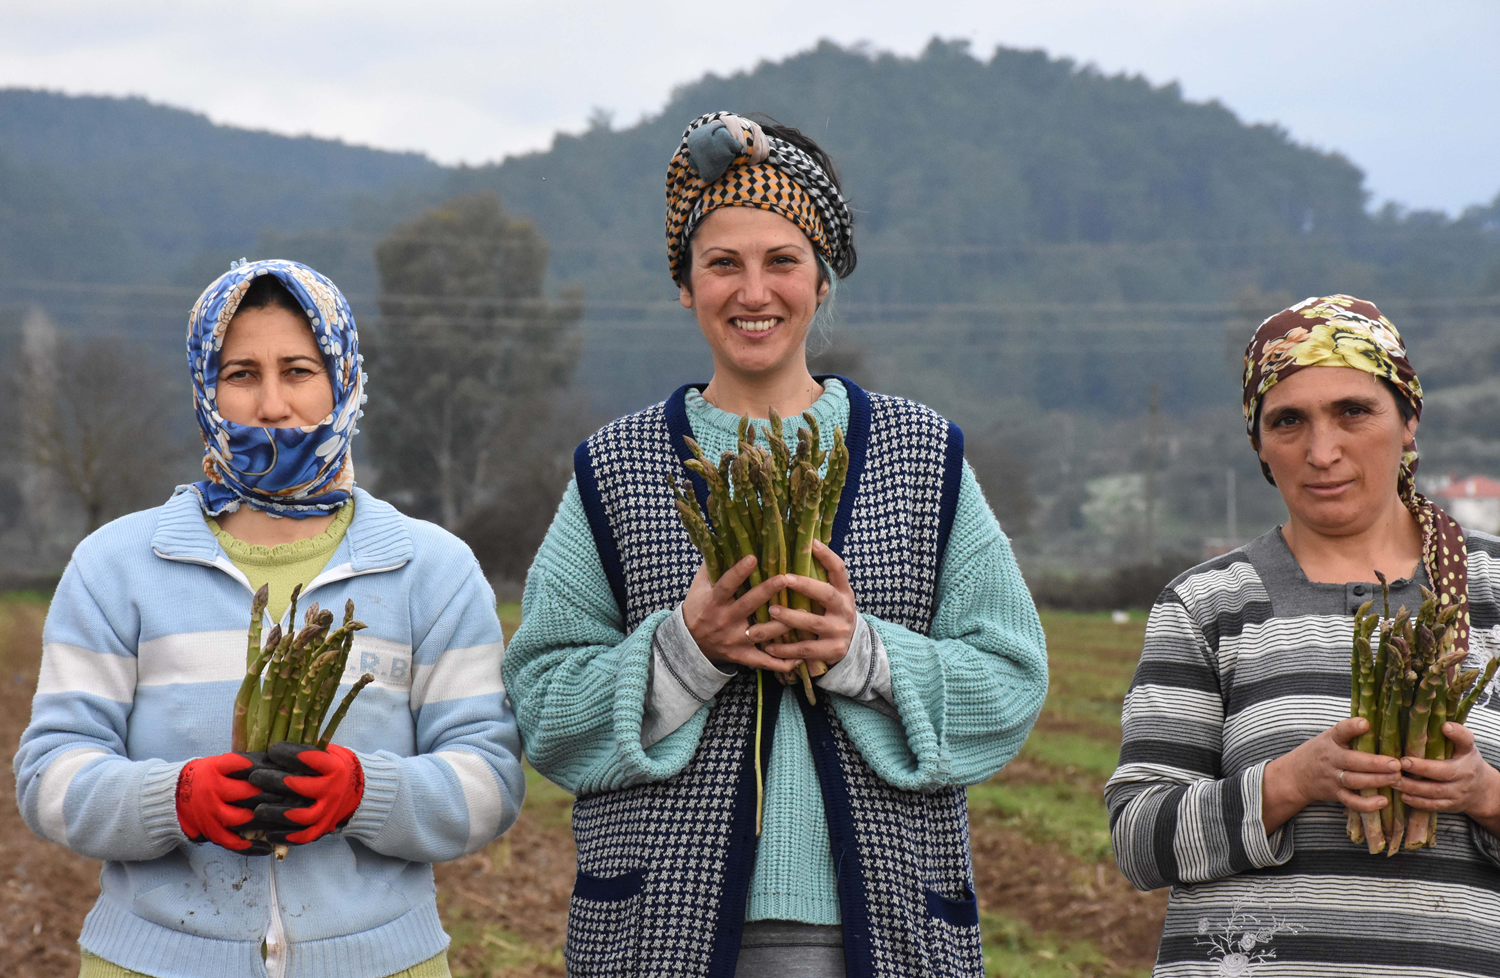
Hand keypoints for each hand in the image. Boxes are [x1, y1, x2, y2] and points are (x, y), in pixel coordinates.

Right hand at [176, 752, 278, 853]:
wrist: (174, 796)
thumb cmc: (208, 776)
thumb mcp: (222, 762)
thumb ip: (247, 764)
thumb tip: (282, 765)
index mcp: (217, 768)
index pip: (247, 765)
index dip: (269, 769)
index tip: (288, 772)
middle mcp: (213, 790)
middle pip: (249, 793)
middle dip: (274, 795)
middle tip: (296, 797)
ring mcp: (211, 813)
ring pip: (243, 819)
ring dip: (267, 820)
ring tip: (286, 820)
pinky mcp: (210, 831)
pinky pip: (232, 842)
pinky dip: (250, 847)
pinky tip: (268, 848)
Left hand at [249, 742, 364, 844]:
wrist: (359, 791)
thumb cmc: (332, 767)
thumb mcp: (325, 753)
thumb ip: (302, 752)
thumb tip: (269, 748)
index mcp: (333, 767)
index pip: (308, 758)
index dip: (287, 754)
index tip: (271, 750)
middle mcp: (332, 789)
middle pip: (300, 787)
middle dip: (273, 781)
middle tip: (254, 777)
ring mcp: (328, 811)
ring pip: (300, 816)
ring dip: (276, 813)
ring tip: (258, 809)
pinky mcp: (324, 827)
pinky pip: (303, 836)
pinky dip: (285, 836)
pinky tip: (269, 833)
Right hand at [682, 557, 797, 672]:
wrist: (689, 645)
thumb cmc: (699, 608)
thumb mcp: (699, 587)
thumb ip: (712, 566)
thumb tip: (726, 539)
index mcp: (714, 601)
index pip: (726, 584)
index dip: (738, 571)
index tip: (753, 557)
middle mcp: (725, 620)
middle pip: (748, 605)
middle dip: (767, 591)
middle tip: (786, 578)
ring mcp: (735, 640)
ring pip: (762, 632)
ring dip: (783, 624)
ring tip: (805, 613)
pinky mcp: (742, 656)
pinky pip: (763, 661)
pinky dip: (781, 663)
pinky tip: (799, 658)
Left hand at [762, 541, 857, 667]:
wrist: (852, 648)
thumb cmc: (832, 616)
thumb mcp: (833, 599)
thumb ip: (819, 583)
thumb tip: (797, 554)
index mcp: (844, 593)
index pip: (839, 569)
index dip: (827, 555)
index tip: (811, 543)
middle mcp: (845, 610)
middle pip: (827, 594)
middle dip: (805, 585)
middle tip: (783, 579)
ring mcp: (839, 631)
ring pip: (812, 622)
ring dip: (790, 617)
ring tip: (771, 611)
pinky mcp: (832, 650)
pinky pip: (805, 649)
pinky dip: (786, 648)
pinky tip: (769, 646)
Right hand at [1261, 717, 1399, 833]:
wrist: (1295, 776)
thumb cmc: (1321, 752)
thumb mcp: (1329, 738)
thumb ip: (1350, 733)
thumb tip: (1382, 723)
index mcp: (1331, 740)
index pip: (1340, 731)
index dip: (1352, 727)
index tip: (1365, 723)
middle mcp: (1331, 758)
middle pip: (1352, 761)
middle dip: (1375, 763)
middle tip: (1396, 764)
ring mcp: (1333, 777)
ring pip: (1355, 781)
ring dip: (1376, 780)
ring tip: (1396, 778)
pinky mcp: (1336, 794)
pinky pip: (1351, 801)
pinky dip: (1367, 804)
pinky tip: (1384, 801)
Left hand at [1396, 722, 1499, 825]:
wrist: (1482, 790)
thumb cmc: (1465, 761)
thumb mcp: (1465, 746)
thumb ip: (1457, 735)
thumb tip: (1444, 724)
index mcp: (1467, 755)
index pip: (1465, 742)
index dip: (1457, 735)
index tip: (1444, 727)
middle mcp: (1465, 774)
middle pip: (1444, 773)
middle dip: (1422, 768)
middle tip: (1400, 763)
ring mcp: (1458, 792)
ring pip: (1435, 792)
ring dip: (1413, 787)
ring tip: (1393, 780)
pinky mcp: (1450, 806)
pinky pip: (1433, 806)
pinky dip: (1417, 802)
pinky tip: (1403, 796)